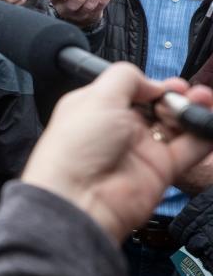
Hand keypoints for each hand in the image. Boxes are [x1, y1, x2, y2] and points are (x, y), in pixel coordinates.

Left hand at [22, 62, 212, 242]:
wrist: (79, 197)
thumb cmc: (75, 147)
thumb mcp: (97, 97)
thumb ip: (126, 79)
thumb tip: (152, 84)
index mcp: (99, 108)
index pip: (133, 90)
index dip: (154, 85)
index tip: (168, 84)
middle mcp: (121, 128)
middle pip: (160, 107)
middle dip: (178, 97)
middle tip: (189, 94)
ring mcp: (142, 149)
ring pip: (179, 125)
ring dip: (193, 111)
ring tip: (201, 101)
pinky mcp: (162, 170)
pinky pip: (191, 149)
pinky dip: (205, 134)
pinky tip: (209, 121)